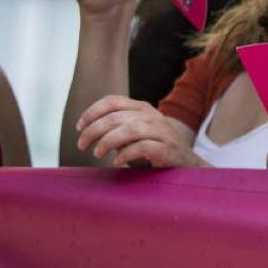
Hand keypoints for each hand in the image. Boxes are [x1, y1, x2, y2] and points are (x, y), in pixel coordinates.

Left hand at [75, 95, 203, 167]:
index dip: (92, 112)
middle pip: (116, 117)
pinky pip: (143, 147)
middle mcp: (153, 116)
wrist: (188, 165)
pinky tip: (116, 161)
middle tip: (82, 145)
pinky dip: (126, 154)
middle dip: (93, 130)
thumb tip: (88, 130)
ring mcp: (163, 132)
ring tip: (97, 153)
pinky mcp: (169, 149)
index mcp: (142, 108)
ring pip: (129, 130)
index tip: (79, 127)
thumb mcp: (135, 134)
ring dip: (107, 142)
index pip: (113, 101)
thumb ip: (117, 128)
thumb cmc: (156, 150)